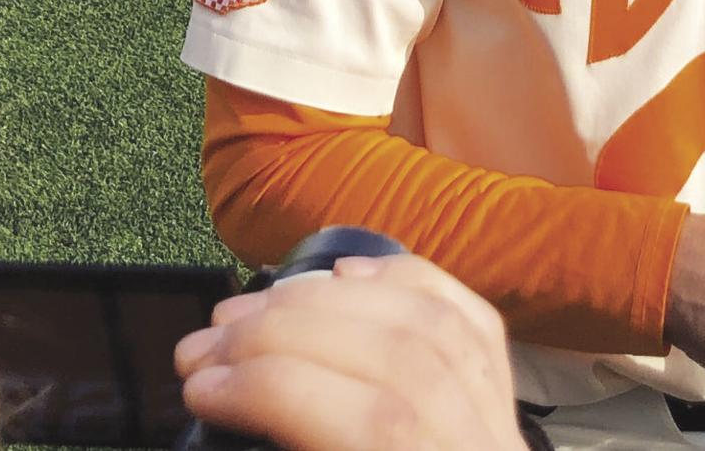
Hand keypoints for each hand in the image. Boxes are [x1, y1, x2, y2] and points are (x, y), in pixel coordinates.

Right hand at [175, 255, 529, 450]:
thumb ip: (295, 447)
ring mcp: (504, 432)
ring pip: (428, 326)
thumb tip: (214, 409)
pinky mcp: (507, 408)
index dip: (276, 389)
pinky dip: (405, 281)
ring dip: (329, 300)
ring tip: (249, 308)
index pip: (373, 426)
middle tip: (203, 343)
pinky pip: (469, 319)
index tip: (197, 387)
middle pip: (397, 359)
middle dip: (287, 333)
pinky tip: (344, 271)